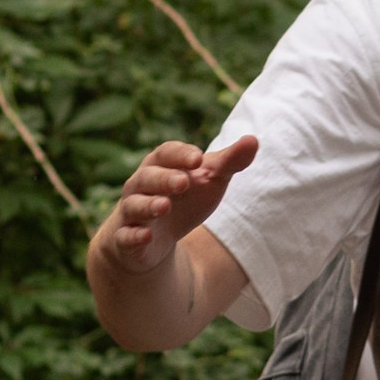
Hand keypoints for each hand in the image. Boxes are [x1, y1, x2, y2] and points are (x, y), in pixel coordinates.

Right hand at [98, 137, 257, 275]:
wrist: (155, 238)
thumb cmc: (184, 199)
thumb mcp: (210, 179)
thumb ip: (230, 161)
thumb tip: (253, 140)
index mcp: (160, 165)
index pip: (166, 153)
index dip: (181, 154)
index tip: (199, 159)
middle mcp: (141, 185)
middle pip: (148, 177)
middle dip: (165, 178)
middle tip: (184, 182)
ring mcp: (131, 212)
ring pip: (134, 204)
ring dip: (148, 205)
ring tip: (164, 206)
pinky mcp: (126, 238)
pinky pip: (125, 235)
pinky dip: (134, 236)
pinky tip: (146, 237)